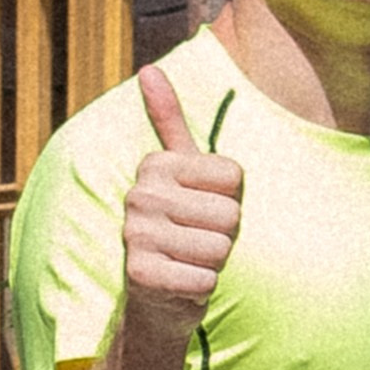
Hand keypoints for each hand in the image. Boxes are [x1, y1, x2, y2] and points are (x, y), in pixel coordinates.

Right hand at [124, 63, 244, 326]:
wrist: (156, 300)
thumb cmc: (181, 231)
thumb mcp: (181, 174)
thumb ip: (169, 121)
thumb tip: (148, 69)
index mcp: (156, 165)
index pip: (233, 177)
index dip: (230, 201)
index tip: (202, 211)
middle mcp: (140, 195)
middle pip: (230, 214)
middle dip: (224, 237)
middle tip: (197, 243)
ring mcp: (136, 234)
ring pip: (219, 248)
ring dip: (213, 264)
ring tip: (189, 263)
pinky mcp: (141, 274)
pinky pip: (204, 279)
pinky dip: (202, 289)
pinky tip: (183, 287)